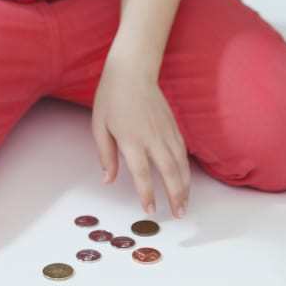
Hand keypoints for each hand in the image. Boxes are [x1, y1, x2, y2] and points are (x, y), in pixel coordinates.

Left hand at [92, 61, 190, 218]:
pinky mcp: (173, 124)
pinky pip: (183, 150)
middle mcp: (152, 137)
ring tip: (185, 203)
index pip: (142, 174)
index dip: (147, 194)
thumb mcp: (99, 126)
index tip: (150, 210)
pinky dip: (186, 167)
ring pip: (180, 163)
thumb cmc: (111, 97)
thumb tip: (108, 179)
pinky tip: (186, 178)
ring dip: (185, 185)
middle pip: (169, 172)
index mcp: (131, 139)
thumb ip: (105, 155)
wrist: (132, 70)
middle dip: (175, 196)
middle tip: (178, 214)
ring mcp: (165, 130)